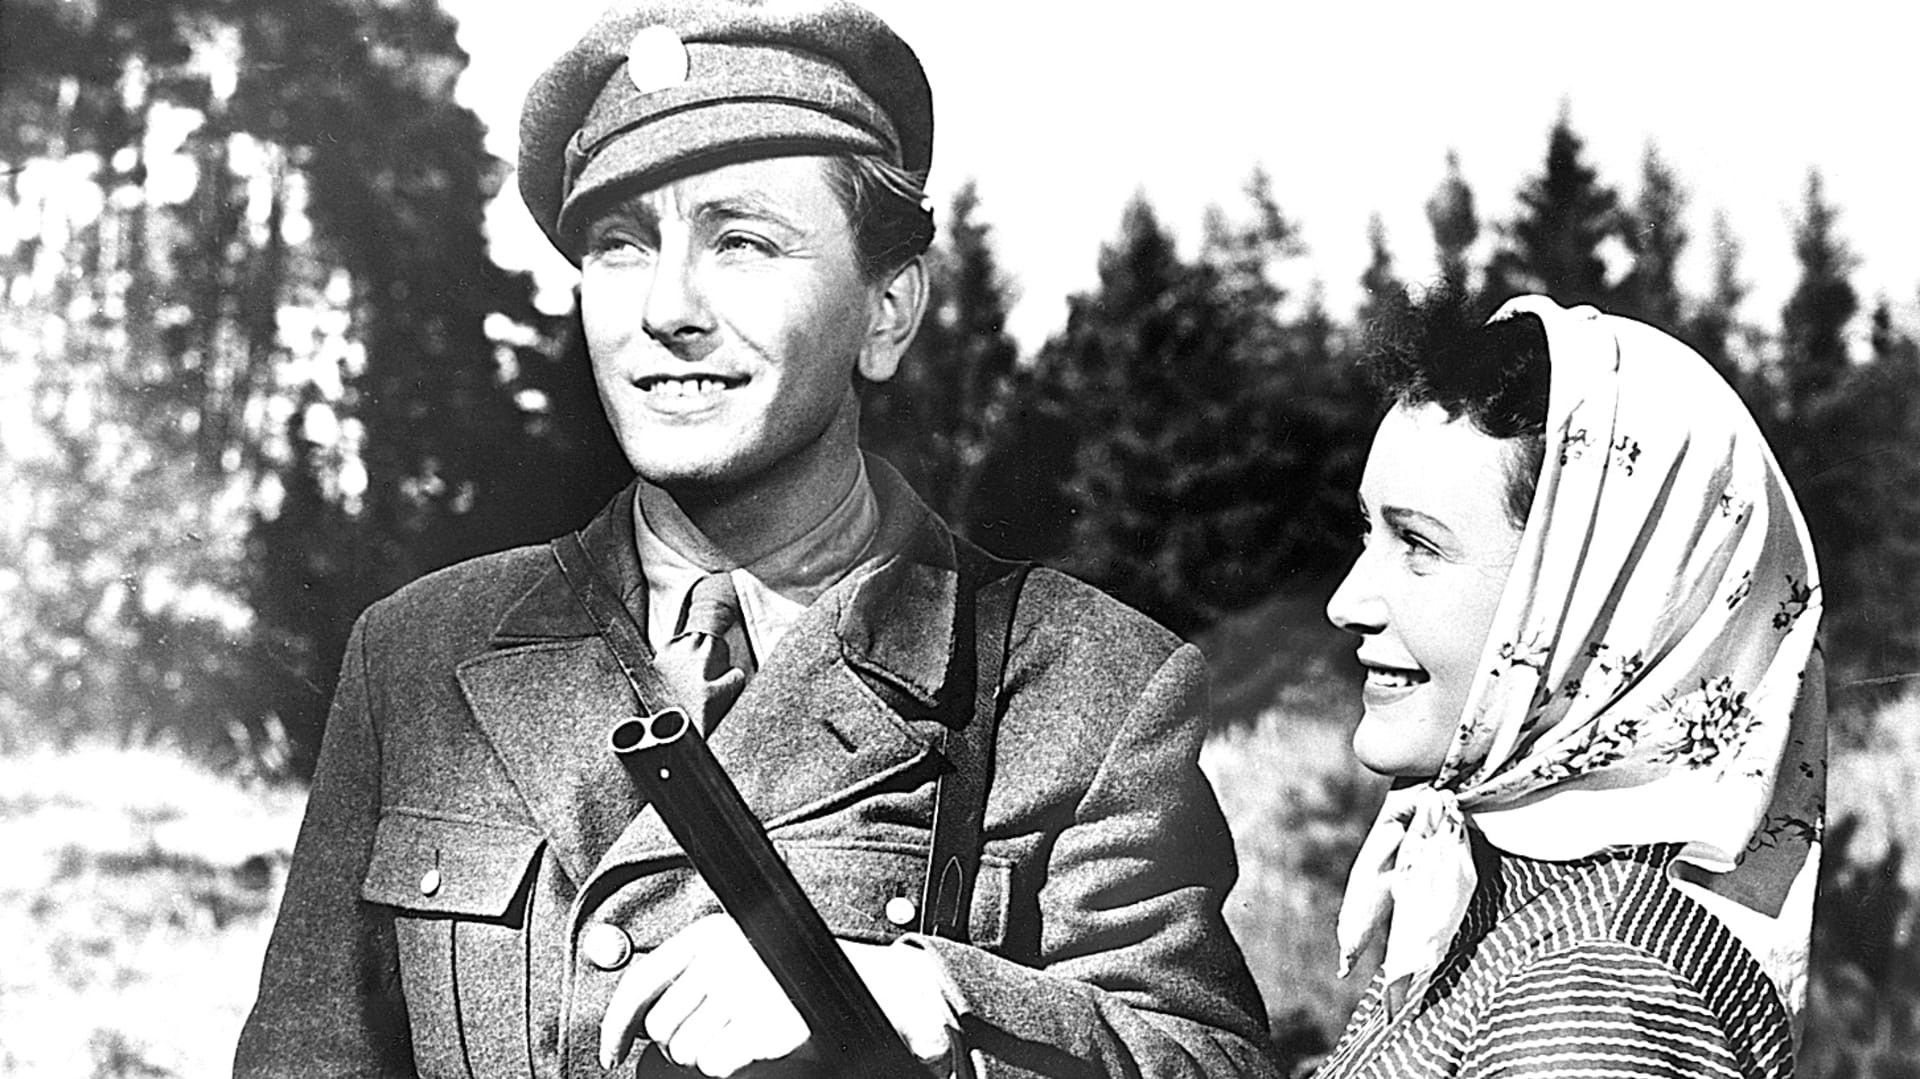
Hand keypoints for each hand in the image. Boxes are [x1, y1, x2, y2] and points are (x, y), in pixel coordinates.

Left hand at [599, 912, 957, 1075]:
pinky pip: (716, 1065)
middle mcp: (722, 957)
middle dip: (680, 1044)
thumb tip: (635, 1025)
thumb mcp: (742, 958)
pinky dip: (731, 1065)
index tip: (612, 1054)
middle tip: (717, 1036)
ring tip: (743, 1038)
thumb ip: (693, 976)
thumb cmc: (800, 981)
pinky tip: (756, 1048)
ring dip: (708, 1056)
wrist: (874, 995)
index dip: (616, 1025)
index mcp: (711, 934)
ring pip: (685, 1051)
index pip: (641, 982)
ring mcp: (744, 991)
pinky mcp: (762, 1026)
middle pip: (662, 1028)